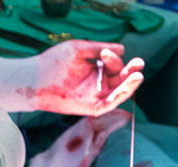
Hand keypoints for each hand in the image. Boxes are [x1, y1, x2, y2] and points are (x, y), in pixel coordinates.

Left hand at [0, 42, 143, 115]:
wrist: (37, 78)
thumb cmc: (54, 62)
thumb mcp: (79, 49)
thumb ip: (98, 48)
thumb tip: (122, 49)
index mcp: (95, 69)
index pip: (113, 65)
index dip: (113, 58)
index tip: (105, 53)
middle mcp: (97, 83)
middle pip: (120, 79)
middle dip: (130, 71)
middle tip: (139, 63)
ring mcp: (95, 96)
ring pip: (118, 92)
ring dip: (129, 84)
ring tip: (139, 75)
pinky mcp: (91, 107)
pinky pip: (108, 104)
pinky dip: (118, 97)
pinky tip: (126, 88)